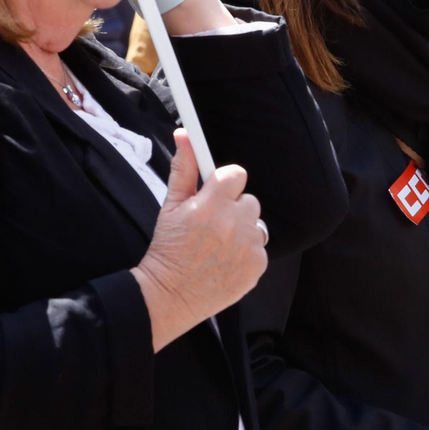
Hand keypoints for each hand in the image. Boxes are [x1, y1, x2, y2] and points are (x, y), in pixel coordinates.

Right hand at [131, 130, 267, 350]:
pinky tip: (226, 261)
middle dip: (233, 208)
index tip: (216, 193)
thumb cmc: (168, 248)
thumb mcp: (170, 206)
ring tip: (219, 245)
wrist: (170, 294)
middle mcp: (234, 223)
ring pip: (256, 224)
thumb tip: (185, 135)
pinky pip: (260, 247)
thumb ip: (184, 169)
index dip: (226, 183)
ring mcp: (249, 246)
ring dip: (242, 230)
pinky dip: (247, 252)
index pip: (236, 174)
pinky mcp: (258, 266)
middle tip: (212, 225)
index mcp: (211, 204)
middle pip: (249, 200)